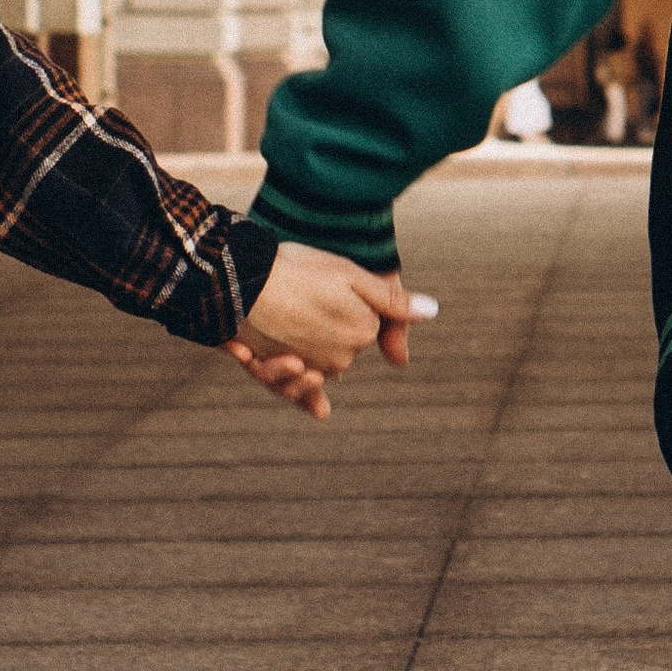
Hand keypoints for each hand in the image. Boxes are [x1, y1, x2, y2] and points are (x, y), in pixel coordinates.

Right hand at [220, 247, 436, 420]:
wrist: (238, 279)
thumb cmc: (295, 269)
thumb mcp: (349, 274)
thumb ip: (392, 299)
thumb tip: (433, 311)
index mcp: (361, 332)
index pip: (365, 323)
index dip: (349, 301)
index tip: (328, 283)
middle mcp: (339, 358)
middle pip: (341, 345)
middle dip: (328, 326)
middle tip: (305, 297)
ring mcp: (306, 369)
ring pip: (314, 363)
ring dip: (306, 351)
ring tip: (291, 328)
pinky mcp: (275, 373)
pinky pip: (292, 386)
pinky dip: (297, 390)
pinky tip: (308, 401)